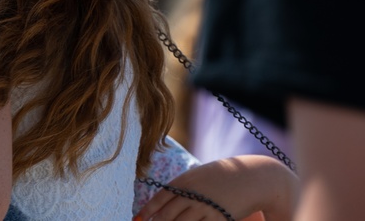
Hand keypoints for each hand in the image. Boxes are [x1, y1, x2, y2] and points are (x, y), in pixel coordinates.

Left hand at [136, 155, 296, 220]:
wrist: (253, 177)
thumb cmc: (224, 176)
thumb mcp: (199, 176)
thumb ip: (183, 188)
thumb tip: (167, 200)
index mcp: (184, 181)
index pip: (160, 198)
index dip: (148, 210)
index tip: (138, 218)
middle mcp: (192, 195)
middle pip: (168, 215)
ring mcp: (206, 209)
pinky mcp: (219, 219)